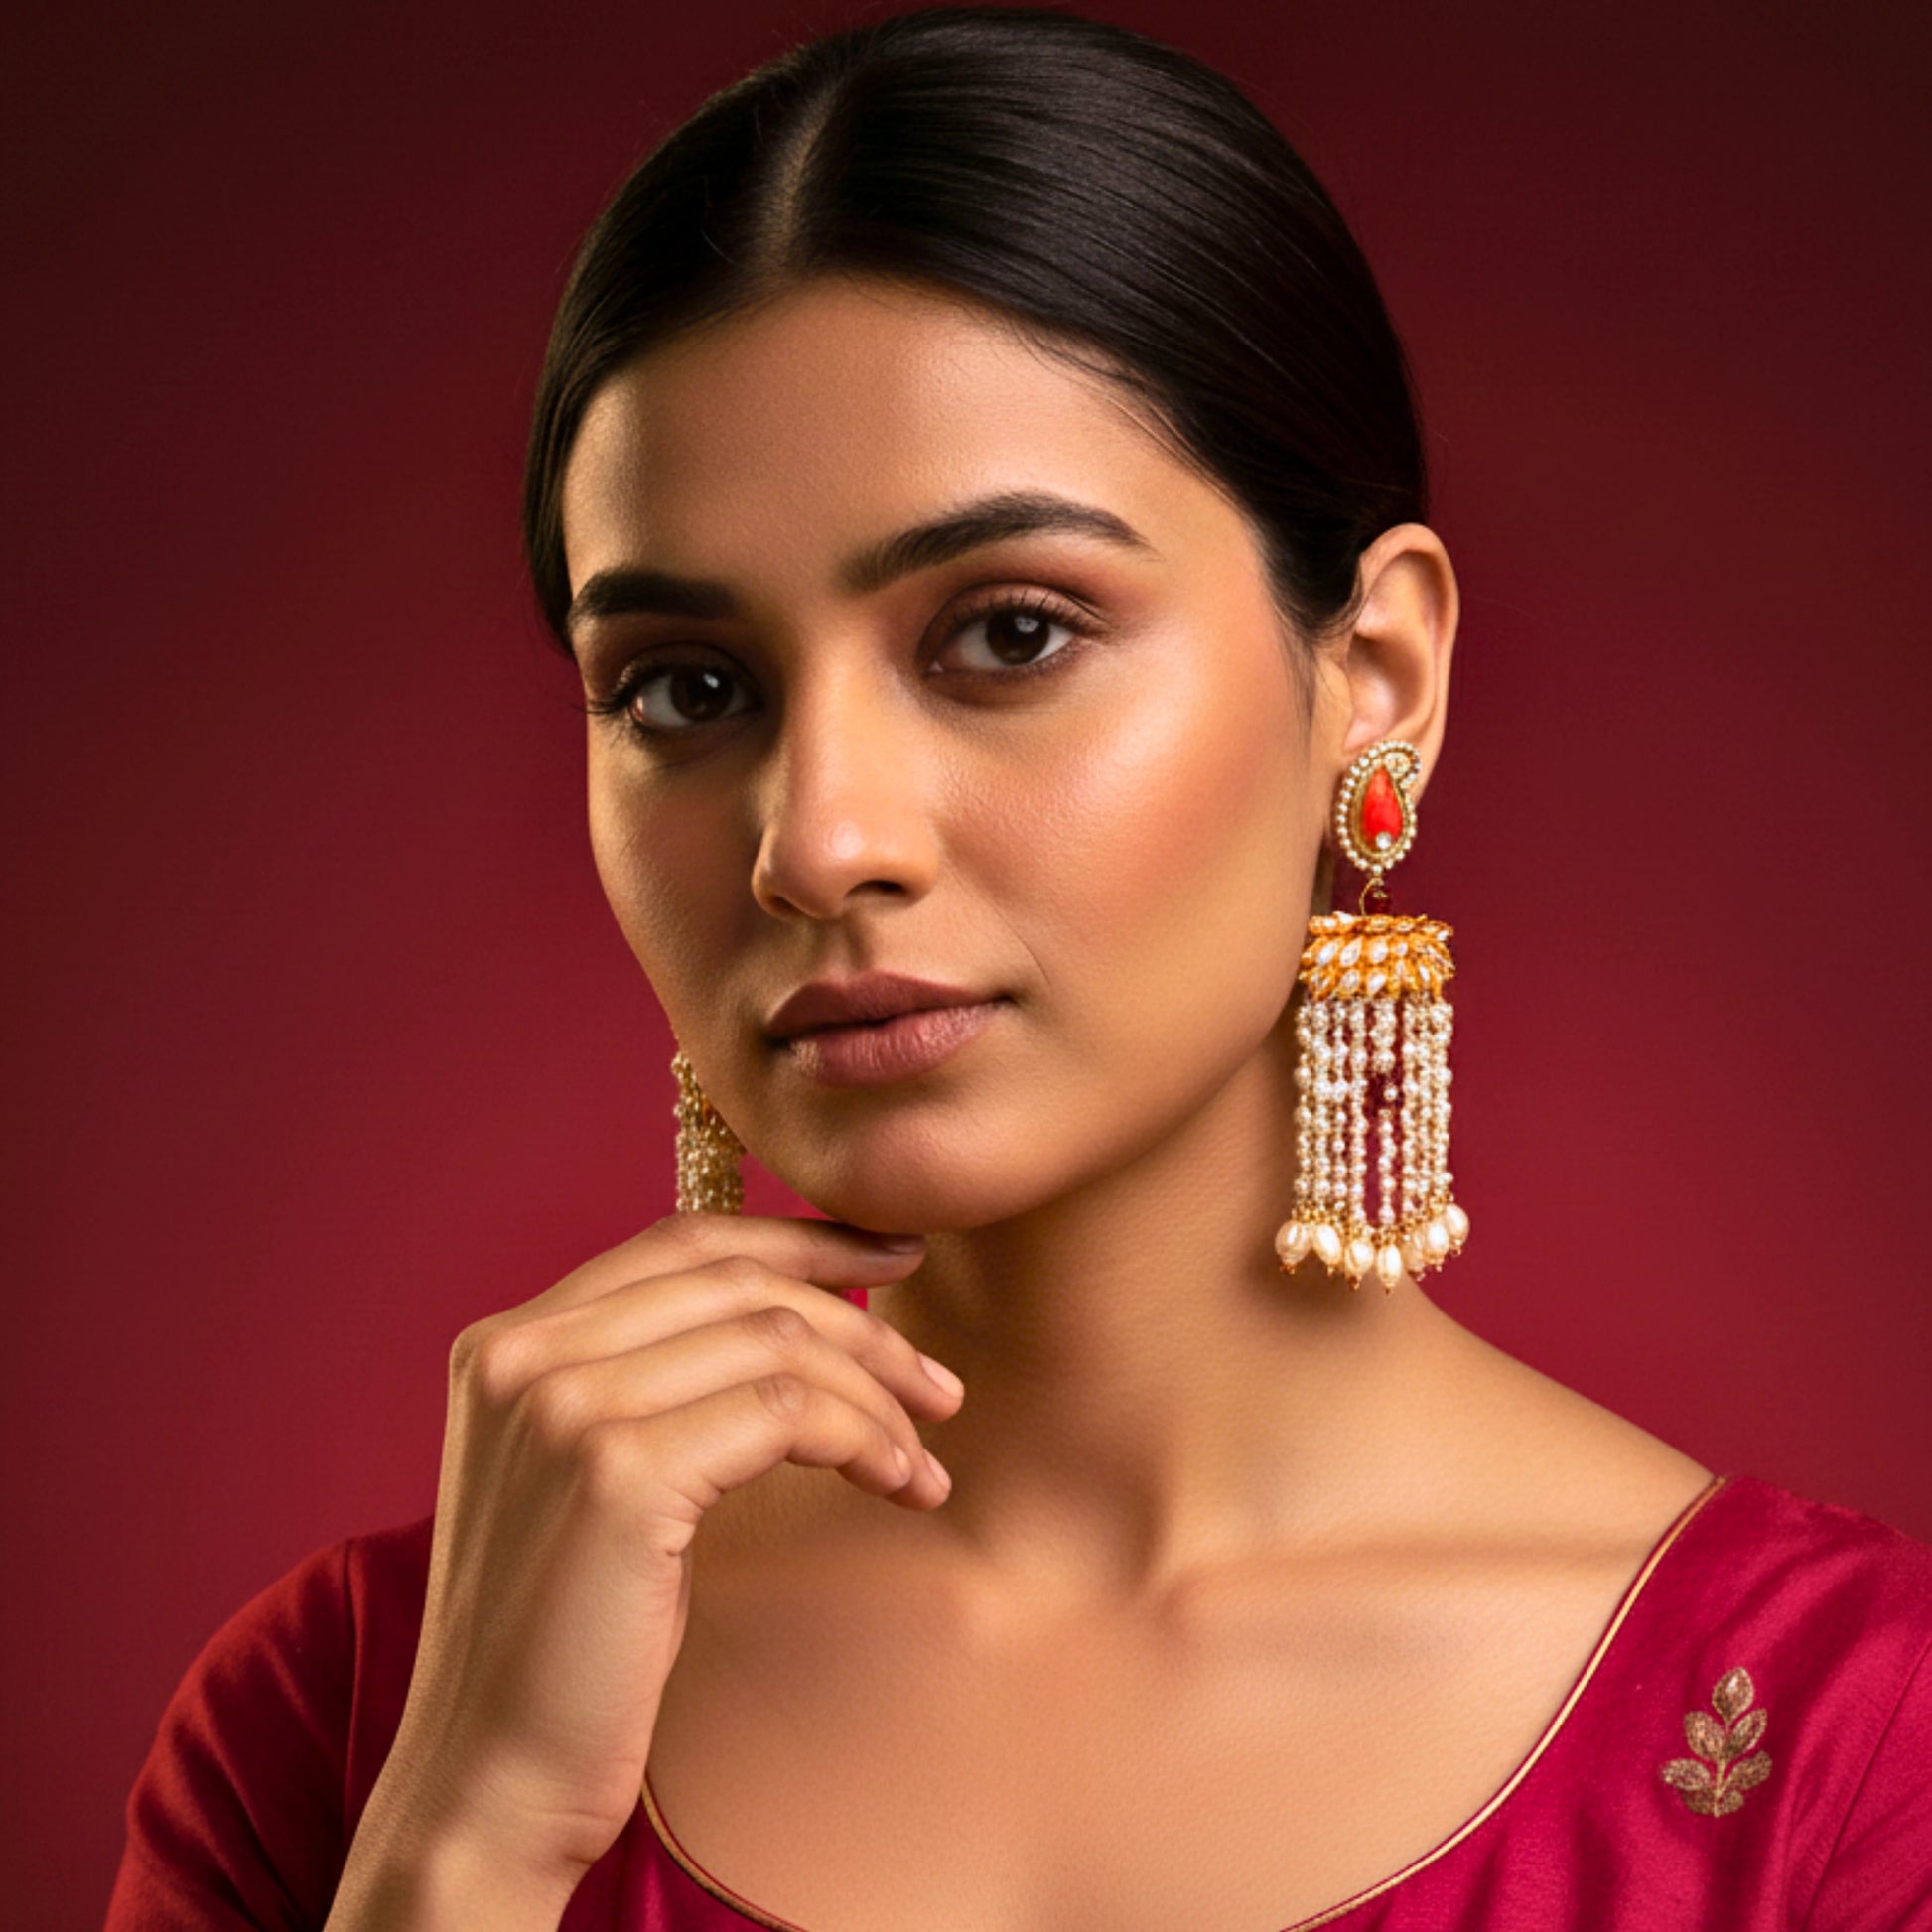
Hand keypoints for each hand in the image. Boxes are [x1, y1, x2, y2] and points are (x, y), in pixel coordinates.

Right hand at [341, 1213, 957, 1916]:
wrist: (486, 1783)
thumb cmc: (561, 1644)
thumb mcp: (589, 1481)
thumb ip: (647, 1387)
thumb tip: (792, 1322)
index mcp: (508, 1345)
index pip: (681, 1241)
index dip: (801, 1239)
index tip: (893, 1258)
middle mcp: (524, 1355)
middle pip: (736, 1282)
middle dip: (859, 1319)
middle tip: (938, 1383)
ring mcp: (564, 1407)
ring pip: (774, 1343)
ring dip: (876, 1395)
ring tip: (925, 1458)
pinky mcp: (615, 1473)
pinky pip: (785, 1414)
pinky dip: (862, 1438)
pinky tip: (898, 1485)